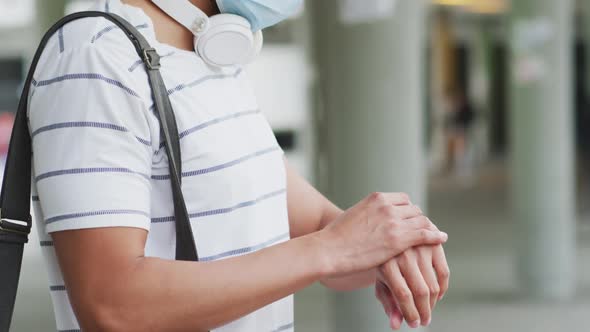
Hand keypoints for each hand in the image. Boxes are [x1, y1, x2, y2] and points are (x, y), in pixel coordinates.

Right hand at [318, 192, 447, 276]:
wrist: (329, 249)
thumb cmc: (336, 238)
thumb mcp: (353, 215)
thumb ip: (368, 215)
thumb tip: (371, 221)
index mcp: (376, 198)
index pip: (403, 199)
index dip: (409, 211)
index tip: (411, 220)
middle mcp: (387, 206)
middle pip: (414, 210)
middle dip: (419, 220)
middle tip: (425, 230)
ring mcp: (394, 222)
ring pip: (422, 220)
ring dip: (429, 228)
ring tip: (436, 236)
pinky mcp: (398, 240)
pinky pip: (425, 234)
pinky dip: (435, 235)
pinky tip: (442, 238)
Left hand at [375, 245, 449, 329]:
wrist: (394, 234)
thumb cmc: (387, 262)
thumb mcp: (382, 281)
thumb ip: (388, 303)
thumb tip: (396, 325)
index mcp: (387, 264)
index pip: (403, 295)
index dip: (410, 313)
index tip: (414, 324)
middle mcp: (403, 255)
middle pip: (420, 291)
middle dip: (424, 311)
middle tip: (424, 320)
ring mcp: (420, 249)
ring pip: (433, 285)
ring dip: (433, 303)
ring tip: (428, 309)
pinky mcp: (433, 245)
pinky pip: (444, 273)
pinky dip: (443, 288)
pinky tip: (437, 295)